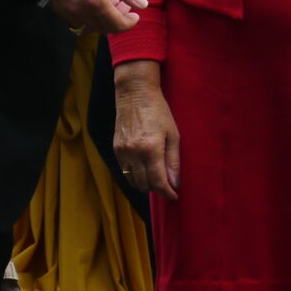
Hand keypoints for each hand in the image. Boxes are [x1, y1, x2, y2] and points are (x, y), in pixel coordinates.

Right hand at [47, 0, 143, 33]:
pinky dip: (88, 16)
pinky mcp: (56, 8)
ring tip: (110, 1)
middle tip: (124, 5)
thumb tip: (143, 5)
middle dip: (117, 20)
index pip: (116, 24)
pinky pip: (76, 21)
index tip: (135, 15)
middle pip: (103, 28)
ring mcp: (66, 11)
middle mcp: (79, 11)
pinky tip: (92, 2)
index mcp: (94, 1)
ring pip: (89, 26)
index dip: (129, 23)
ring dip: (103, 19)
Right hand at [112, 61, 179, 199]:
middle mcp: (134, 153)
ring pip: (133, 181)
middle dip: (157, 189)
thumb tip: (174, 183)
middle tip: (167, 186)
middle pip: (144, 184)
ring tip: (155, 178)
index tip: (174, 197)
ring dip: (145, 184)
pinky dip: (135, 175)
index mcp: (151, 148)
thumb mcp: (173, 134)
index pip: (158, 181)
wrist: (134, 94)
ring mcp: (122, 152)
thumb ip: (173, 161)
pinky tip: (144, 169)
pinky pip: (124, 171)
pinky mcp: (116, 149)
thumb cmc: (158, 111)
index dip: (167, 193)